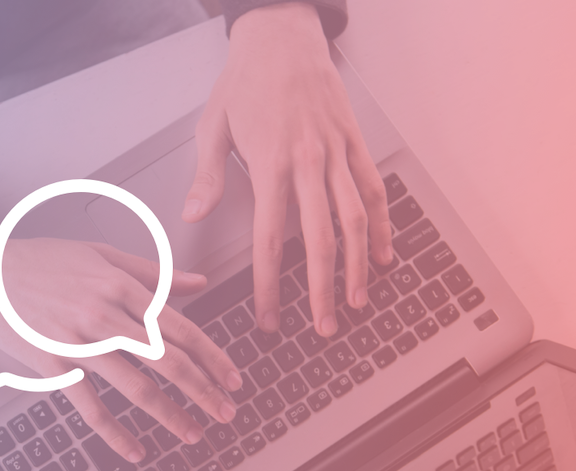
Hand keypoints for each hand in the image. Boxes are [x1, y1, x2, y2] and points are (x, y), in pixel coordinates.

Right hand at [0, 234, 242, 460]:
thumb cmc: (41, 261)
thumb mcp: (102, 255)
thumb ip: (154, 272)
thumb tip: (200, 281)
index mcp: (120, 286)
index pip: (180, 327)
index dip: (212, 356)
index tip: (232, 377)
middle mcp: (104, 315)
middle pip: (168, 359)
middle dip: (203, 390)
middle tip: (227, 412)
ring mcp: (78, 343)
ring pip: (136, 387)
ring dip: (170, 415)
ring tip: (192, 433)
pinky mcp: (53, 366)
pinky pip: (90, 407)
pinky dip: (115, 434)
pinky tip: (135, 450)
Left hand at [184, 2, 393, 336]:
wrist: (282, 36)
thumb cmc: (244, 82)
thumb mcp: (212, 127)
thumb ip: (207, 176)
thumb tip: (193, 215)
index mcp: (269, 165)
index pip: (271, 240)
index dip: (271, 286)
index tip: (269, 318)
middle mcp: (308, 163)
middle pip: (320, 240)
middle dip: (322, 290)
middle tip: (323, 328)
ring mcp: (336, 153)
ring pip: (355, 219)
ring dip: (358, 266)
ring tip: (358, 301)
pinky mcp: (354, 142)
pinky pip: (374, 189)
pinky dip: (382, 224)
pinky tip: (383, 254)